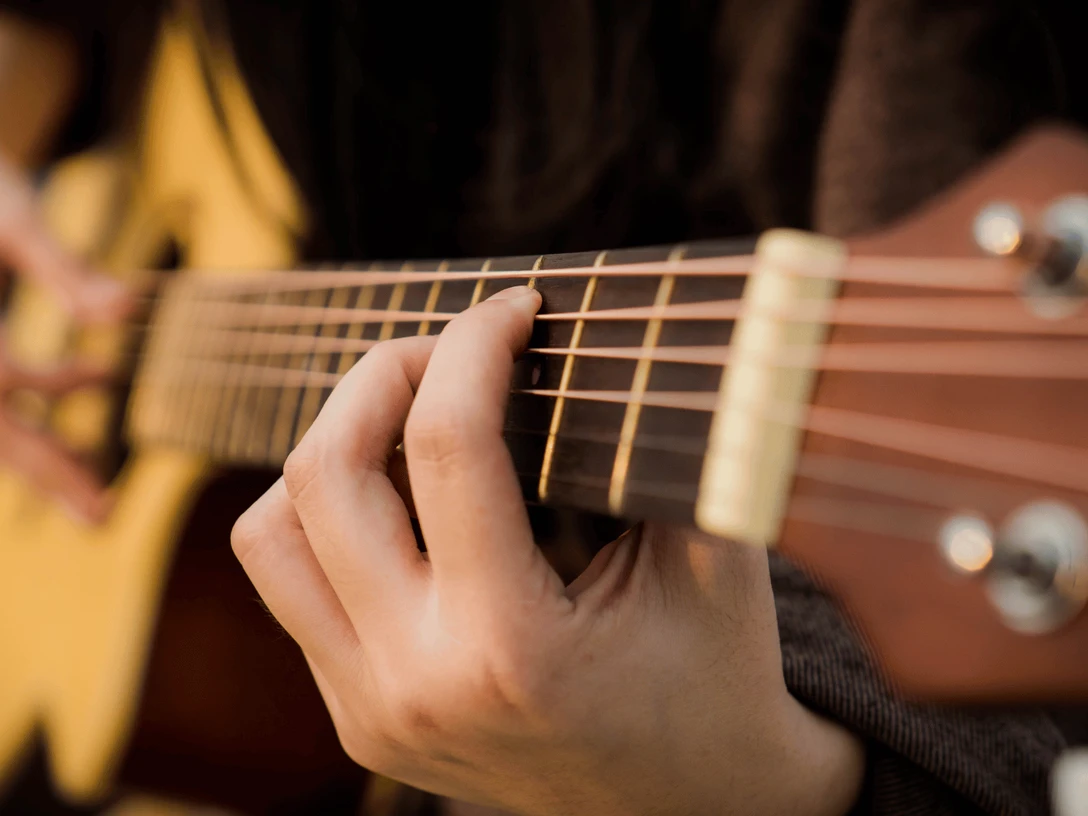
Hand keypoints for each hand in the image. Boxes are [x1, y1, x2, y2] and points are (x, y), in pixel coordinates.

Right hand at [0, 153, 130, 521]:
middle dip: (47, 475)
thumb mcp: (14, 220)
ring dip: (46, 445)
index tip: (95, 505)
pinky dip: (45, 386)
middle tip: (101, 520)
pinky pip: (4, 379)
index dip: (49, 464)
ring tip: (97, 488)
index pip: (3, 415)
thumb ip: (64, 268)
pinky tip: (98, 376)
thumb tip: (125, 310)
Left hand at [232, 287, 864, 814]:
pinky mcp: (356, 718)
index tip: (514, 308)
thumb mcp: (717, 559)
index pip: (448, 446)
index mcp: (513, 648)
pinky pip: (292, 588)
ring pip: (270, 533)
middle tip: (451, 348)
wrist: (694, 805)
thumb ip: (670, 449)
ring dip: (331, 449)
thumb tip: (623, 339)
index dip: (474, 344)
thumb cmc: (717, 677)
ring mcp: (371, 711)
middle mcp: (415, 686)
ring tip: (408, 419)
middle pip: (326, 474)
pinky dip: (330, 519)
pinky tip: (405, 499)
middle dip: (382, 373)